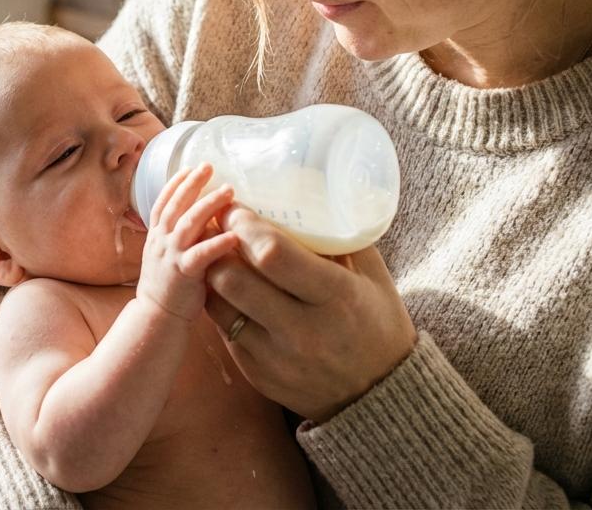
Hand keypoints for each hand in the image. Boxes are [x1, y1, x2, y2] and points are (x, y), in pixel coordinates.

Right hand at [136, 163, 239, 320]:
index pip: (163, 202)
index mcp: (157, 236)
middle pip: (177, 205)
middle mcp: (161, 241)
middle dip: (193, 184)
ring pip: (188, 223)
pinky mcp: (183, 273)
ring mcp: (170, 256)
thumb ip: (184, 237)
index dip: (176, 183)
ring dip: (208, 205)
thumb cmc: (169, 286)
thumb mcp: (169, 255)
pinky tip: (234, 235)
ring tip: (228, 192)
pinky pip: (201, 254)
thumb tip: (207, 219)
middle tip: (209, 166)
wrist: (156, 317)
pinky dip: (217, 243)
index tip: (190, 167)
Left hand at [205, 205, 416, 423]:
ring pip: (219, 305)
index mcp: (336, 296)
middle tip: (214, 225)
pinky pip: (224, 330)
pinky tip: (229, 288)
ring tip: (214, 253)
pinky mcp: (258, 374)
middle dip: (216, 245)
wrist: (380, 397)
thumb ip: (338, 240)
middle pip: (234, 279)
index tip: (234, 207)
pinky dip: (222, 304)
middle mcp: (302, 330)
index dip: (244, 225)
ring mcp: (276, 357)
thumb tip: (304, 193)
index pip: (272, 254)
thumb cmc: (378, 324)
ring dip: (211, 274)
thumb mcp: (372, 276)